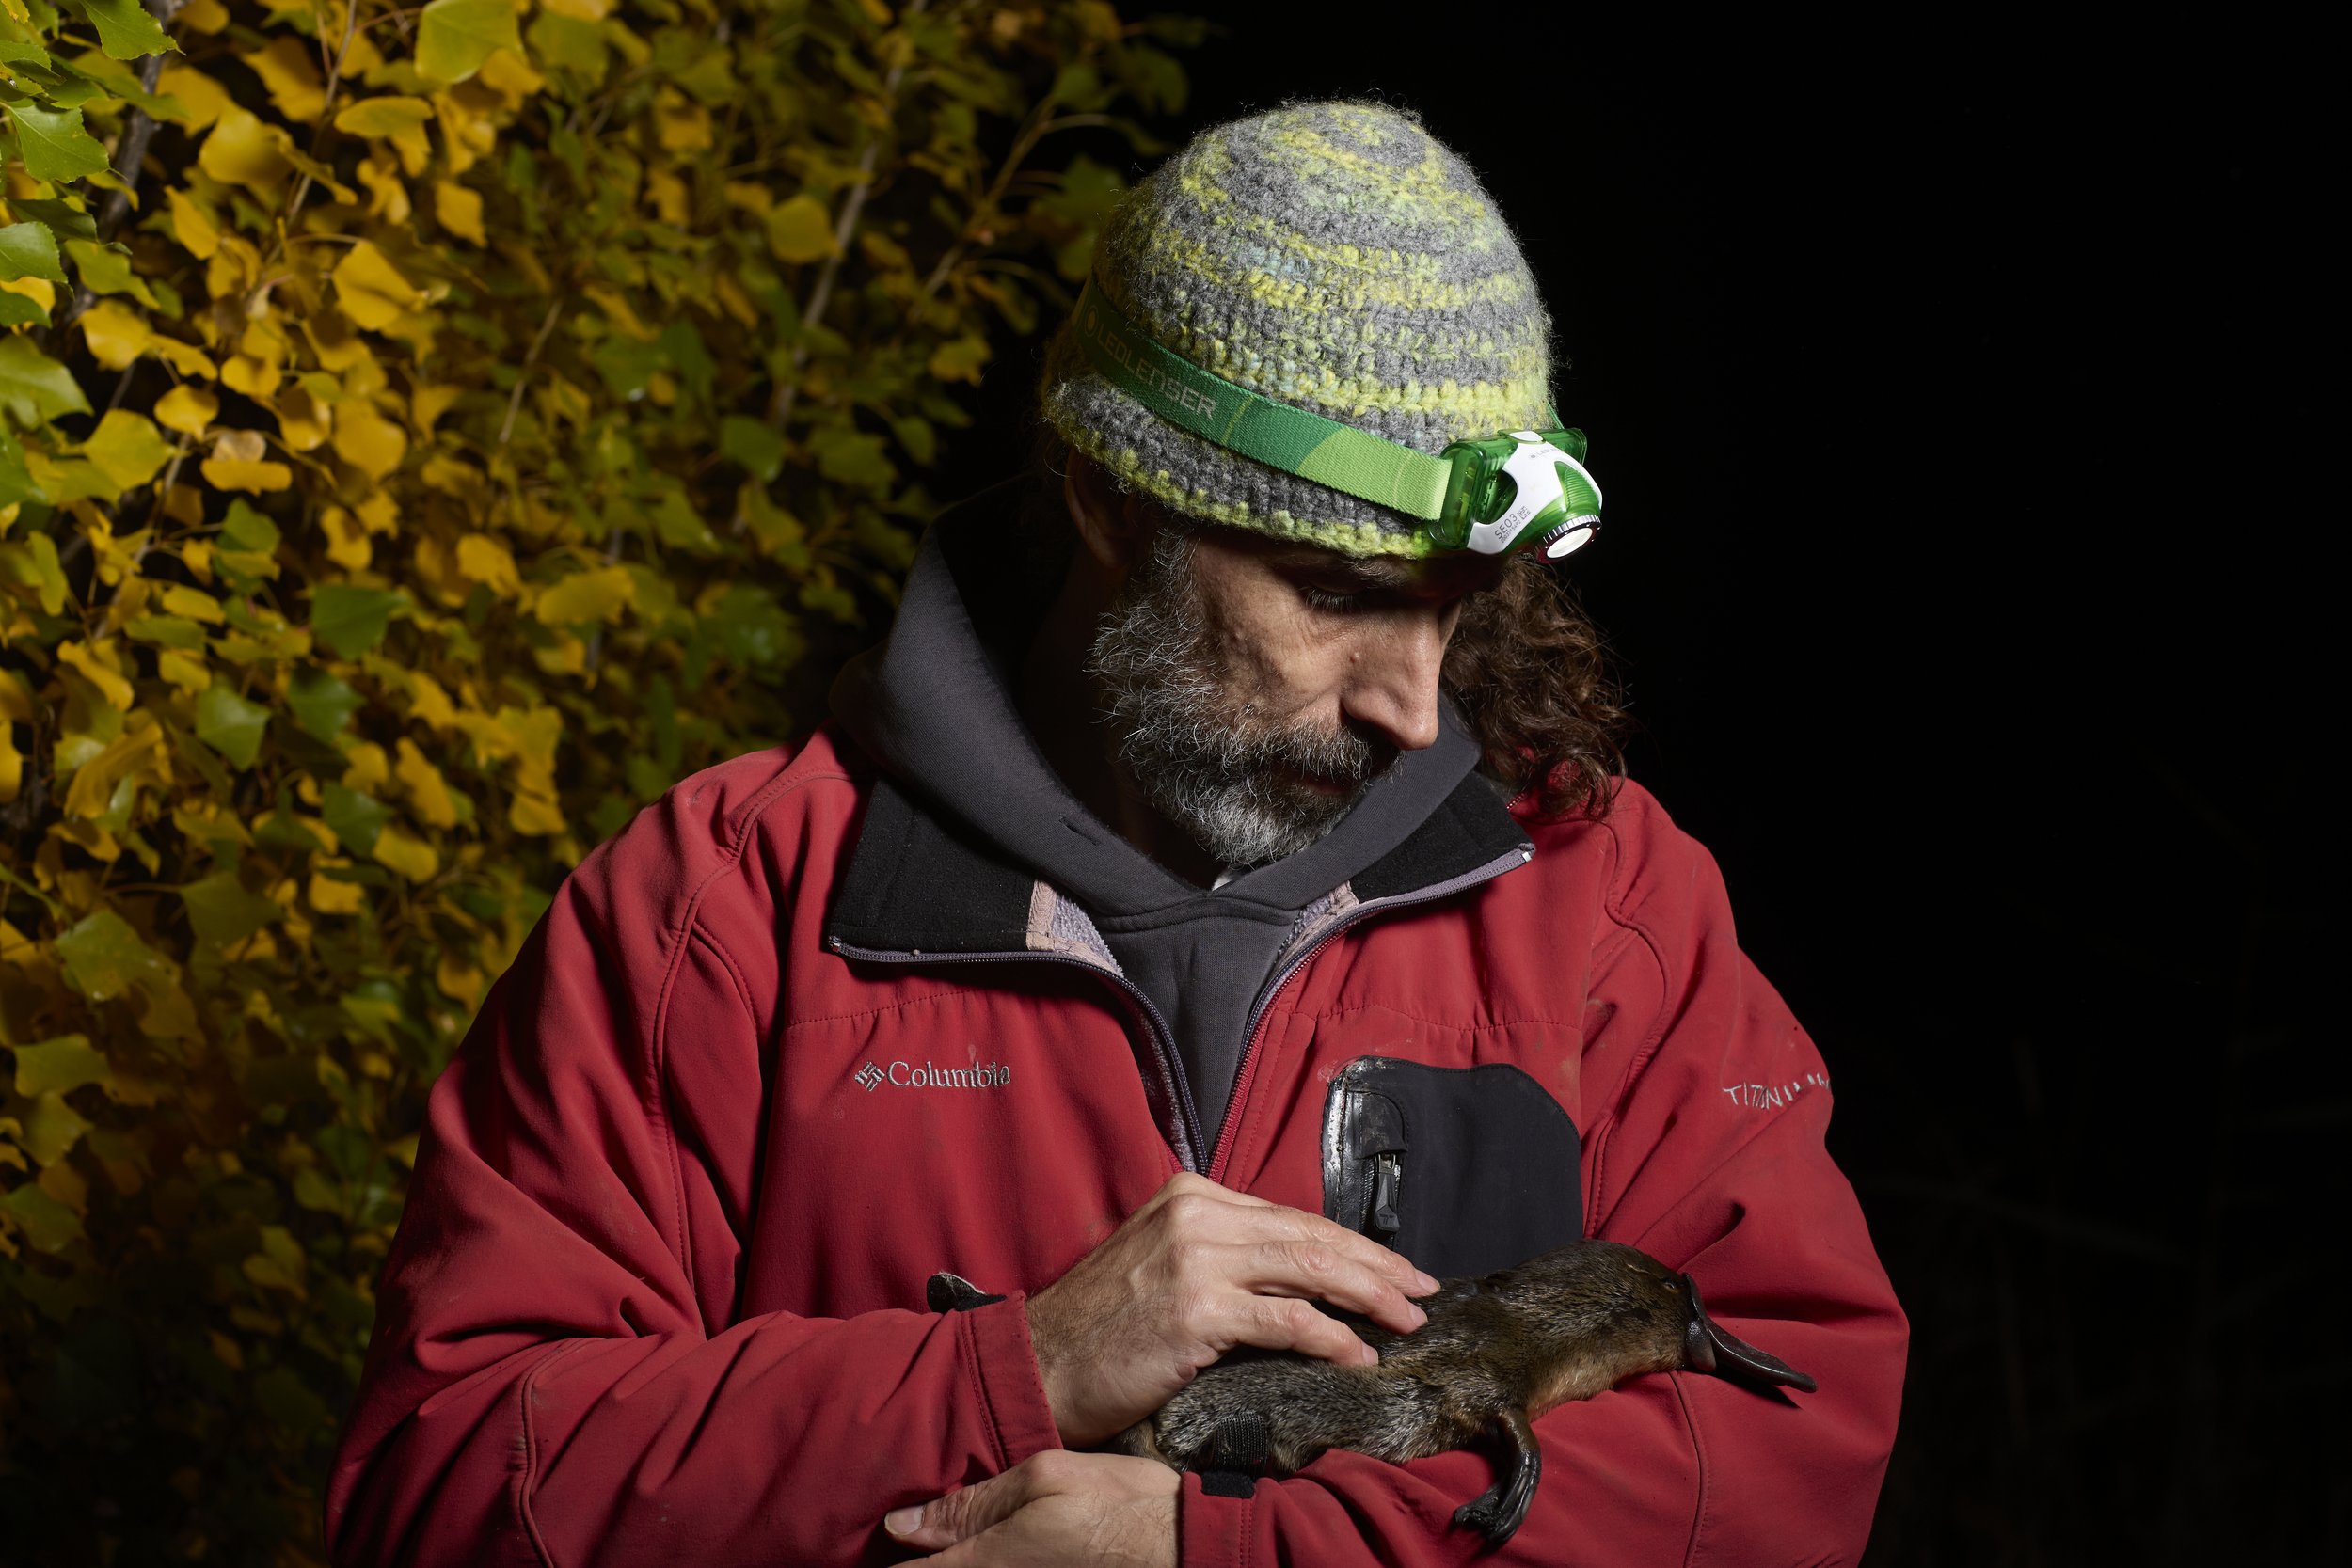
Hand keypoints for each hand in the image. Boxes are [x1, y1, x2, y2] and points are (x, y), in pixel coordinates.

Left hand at [884, 1452, 1178, 1565]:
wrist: (1185, 1547)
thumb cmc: (1118, 1506)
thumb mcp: (1044, 1480)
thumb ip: (970, 1505)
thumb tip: (900, 1526)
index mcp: (985, 1563)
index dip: (888, 1559)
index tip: (874, 1542)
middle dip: (919, 1559)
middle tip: (909, 1537)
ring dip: (948, 1560)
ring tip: (942, 1542)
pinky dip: (976, 1563)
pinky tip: (991, 1545)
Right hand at [1024, 1171, 1438, 1444]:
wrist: (1037, 1363)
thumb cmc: (1102, 1327)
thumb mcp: (1161, 1262)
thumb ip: (1222, 1253)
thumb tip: (1299, 1275)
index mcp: (1193, 1194)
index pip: (1294, 1217)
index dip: (1352, 1244)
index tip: (1396, 1269)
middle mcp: (1198, 1214)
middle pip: (1312, 1236)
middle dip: (1378, 1266)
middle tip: (1423, 1291)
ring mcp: (1196, 1258)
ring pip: (1311, 1270)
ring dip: (1371, 1298)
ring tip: (1408, 1321)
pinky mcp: (1197, 1308)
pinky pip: (1287, 1322)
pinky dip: (1333, 1338)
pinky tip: (1360, 1355)